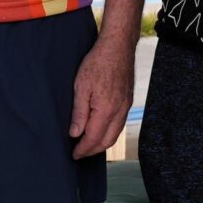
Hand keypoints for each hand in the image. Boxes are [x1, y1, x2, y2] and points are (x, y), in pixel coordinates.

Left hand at [67, 36, 134, 157]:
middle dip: (93, 150)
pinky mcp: (128, 101)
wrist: (118, 47)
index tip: (74, 155)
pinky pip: (120, 124)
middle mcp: (119, 111)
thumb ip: (79, 113)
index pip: (93, 138)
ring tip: (88, 145)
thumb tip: (75, 133)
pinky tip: (101, 129)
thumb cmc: (97, 63)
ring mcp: (126, 106)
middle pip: (107, 141)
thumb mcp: (81, 87)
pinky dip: (109, 132)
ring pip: (115, 134)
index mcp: (106, 110)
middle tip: (80, 153)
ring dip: (102, 143)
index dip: (83, 149)